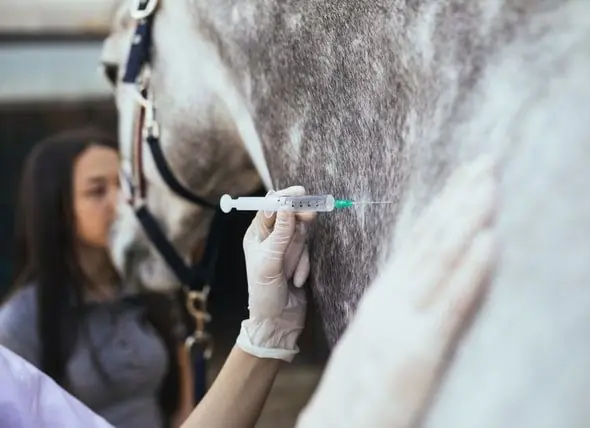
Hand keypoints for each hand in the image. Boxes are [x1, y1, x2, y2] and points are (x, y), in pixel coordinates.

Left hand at [236, 186, 315, 361]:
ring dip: (299, 254)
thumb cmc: (265, 294)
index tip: (299, 194)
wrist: (278, 323)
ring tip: (291, 274)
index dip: (284, 199)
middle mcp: (270, 239)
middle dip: (299, 221)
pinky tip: (296, 281)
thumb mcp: (270, 262)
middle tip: (311, 215)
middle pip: (289, 217)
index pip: (269, 208)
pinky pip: (308, 252)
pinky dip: (304, 266)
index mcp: (255, 236)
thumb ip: (280, 234)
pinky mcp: (299, 259)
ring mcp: (286, 249)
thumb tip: (286, 206)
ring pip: (301, 235)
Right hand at [296, 155, 497, 427]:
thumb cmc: (360, 385)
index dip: (443, 206)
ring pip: (440, 260)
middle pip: (430, 240)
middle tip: (484, 162)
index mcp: (385, 295)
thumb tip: (422, 281)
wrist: (336, 425)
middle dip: (459, 198)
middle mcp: (392, 299)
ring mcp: (404, 322)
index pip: (418, 241)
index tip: (464, 177)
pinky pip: (448, 304)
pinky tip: (488, 241)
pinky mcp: (418, 351)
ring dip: (467, 218)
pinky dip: (469, 270)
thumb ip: (399, 305)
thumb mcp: (377, 334)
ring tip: (489, 184)